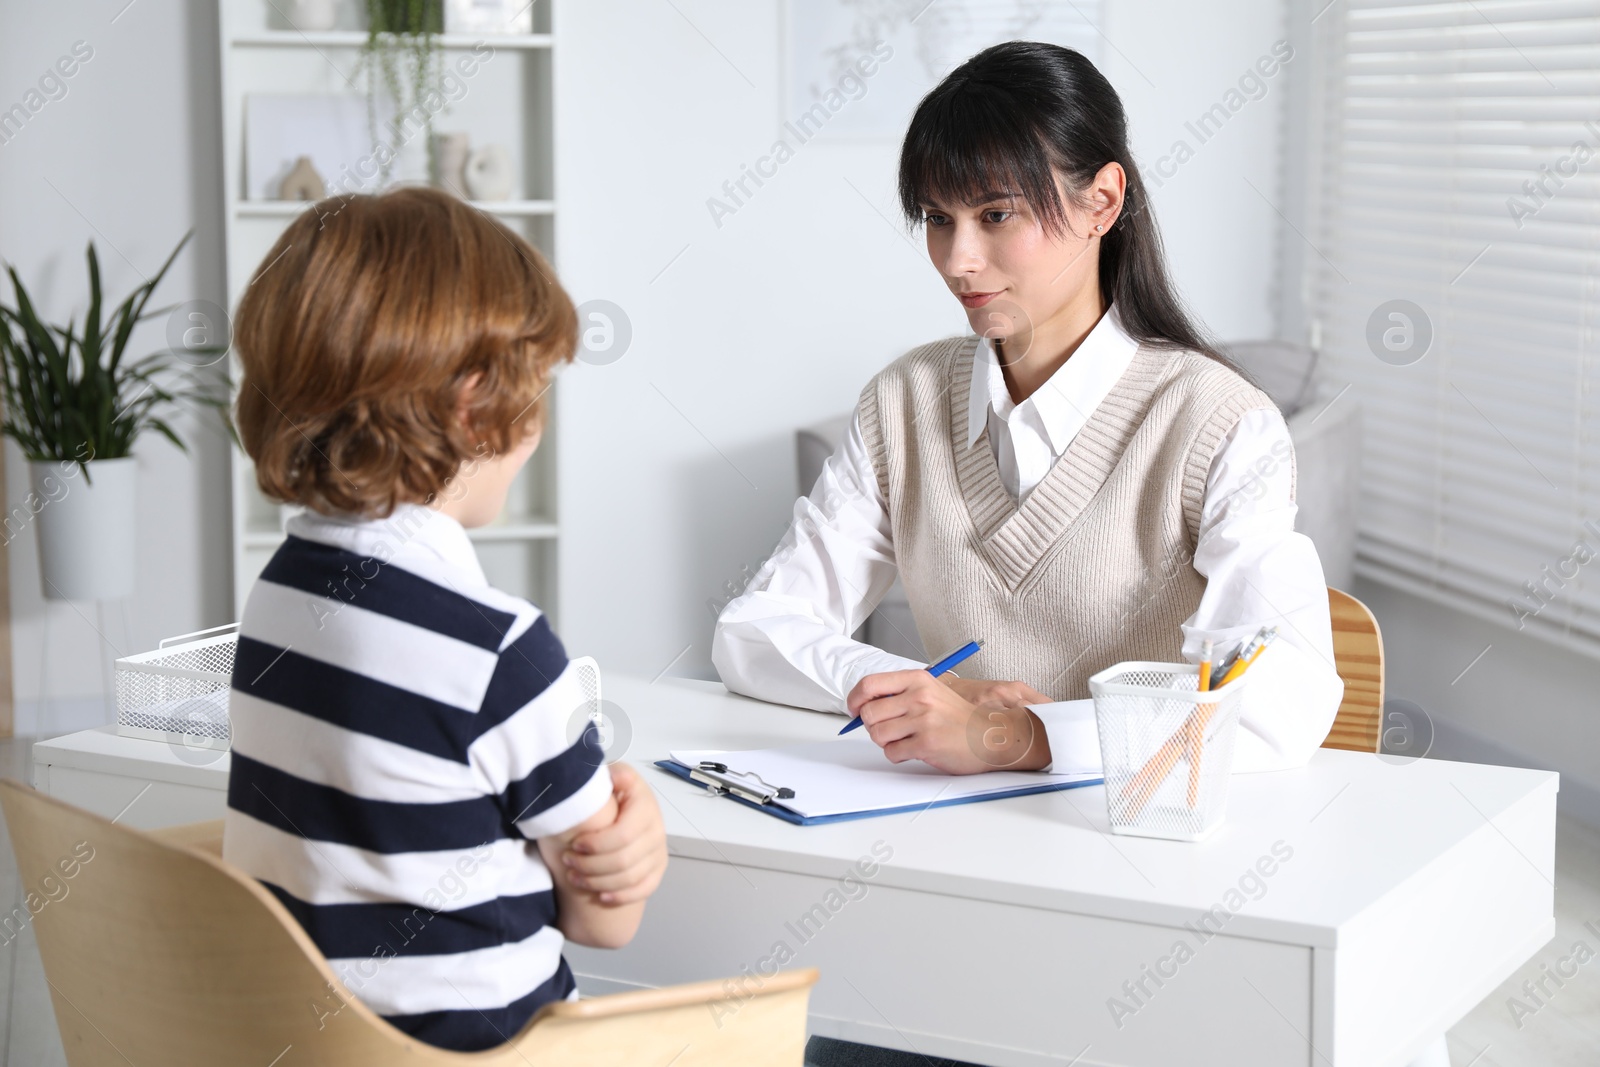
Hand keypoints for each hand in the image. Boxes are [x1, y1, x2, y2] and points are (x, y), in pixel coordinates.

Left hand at [563, 763, 667, 904]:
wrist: (615, 806)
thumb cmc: (604, 793)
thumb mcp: (602, 775)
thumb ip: (602, 773)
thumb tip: (610, 776)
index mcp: (643, 801)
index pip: (624, 833)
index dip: (598, 844)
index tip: (575, 843)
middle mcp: (656, 826)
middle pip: (624, 859)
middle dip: (591, 865)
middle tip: (568, 861)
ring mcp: (658, 848)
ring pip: (631, 877)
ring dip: (598, 882)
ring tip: (574, 877)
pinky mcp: (657, 868)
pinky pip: (644, 889)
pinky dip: (621, 896)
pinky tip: (600, 896)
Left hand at [847, 670, 1050, 774]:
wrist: (991, 735)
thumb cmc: (959, 717)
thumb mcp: (931, 692)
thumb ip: (901, 694)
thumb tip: (863, 705)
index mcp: (918, 680)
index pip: (869, 684)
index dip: (855, 699)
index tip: (854, 709)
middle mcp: (918, 697)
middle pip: (869, 713)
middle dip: (872, 726)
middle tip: (888, 730)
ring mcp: (922, 720)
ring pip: (877, 734)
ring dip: (886, 742)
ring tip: (905, 740)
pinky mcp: (926, 743)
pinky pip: (892, 753)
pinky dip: (898, 755)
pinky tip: (914, 750)